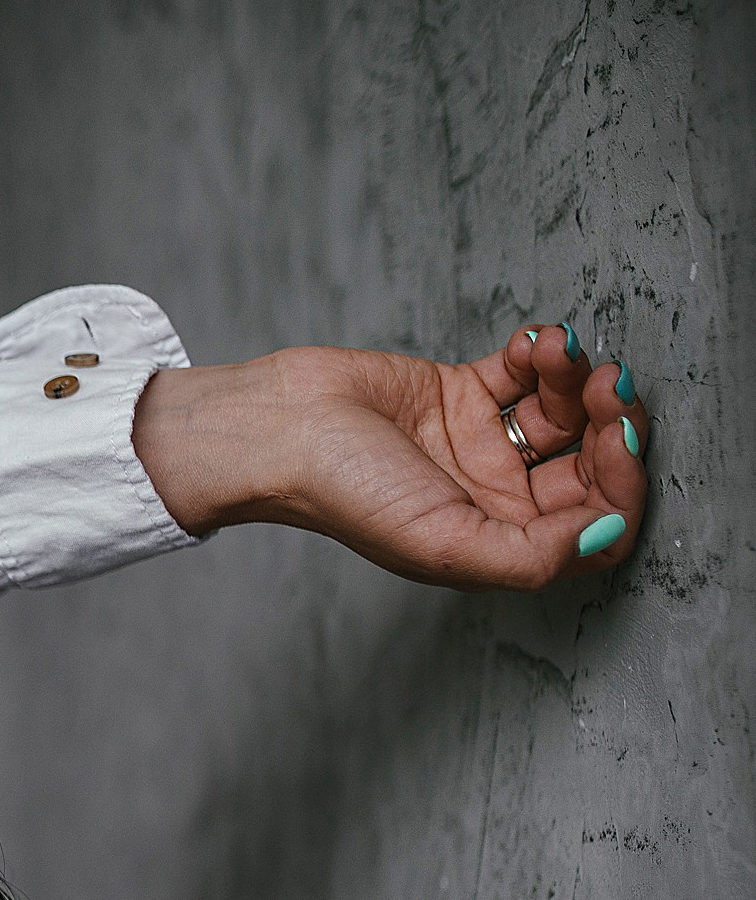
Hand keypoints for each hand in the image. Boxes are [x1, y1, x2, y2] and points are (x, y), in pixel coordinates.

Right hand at [135, 323, 648, 589]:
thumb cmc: (339, 492)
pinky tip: (530, 344)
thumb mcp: (440, 544)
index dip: (625, 487)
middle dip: (615, 424)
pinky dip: (542, 353)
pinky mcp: (460, 393)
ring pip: (568, 413)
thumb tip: (606, 534)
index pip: (596, 526)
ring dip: (578, 377)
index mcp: (493, 542)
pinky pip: (526, 373)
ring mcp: (480, 444)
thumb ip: (529, 555)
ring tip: (559, 352)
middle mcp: (494, 497)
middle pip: (592, 466)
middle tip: (610, 388)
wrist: (275, 427)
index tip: (621, 442)